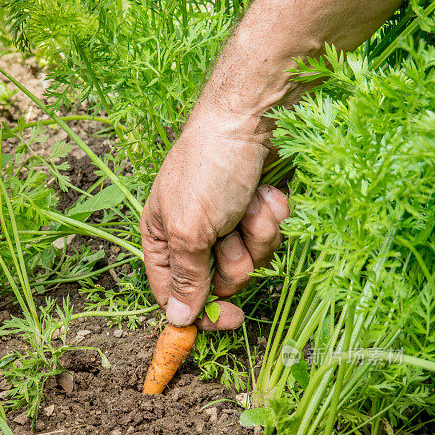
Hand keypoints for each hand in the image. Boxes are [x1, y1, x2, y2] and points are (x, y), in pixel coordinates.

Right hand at [140, 107, 288, 329]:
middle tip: (230, 232)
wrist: (253, 114)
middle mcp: (192, 235)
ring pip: (250, 260)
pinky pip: (269, 237)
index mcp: (162, 238)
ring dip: (256, 234)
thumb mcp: (190, 229)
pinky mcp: (255, 212)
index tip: (230, 320)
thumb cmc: (210, 167)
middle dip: (234, 259)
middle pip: (219, 282)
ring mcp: (226, 223)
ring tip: (251, 202)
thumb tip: (178, 319)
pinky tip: (267, 193)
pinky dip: (272, 217)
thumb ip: (186, 277)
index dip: (201, 312)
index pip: (175, 294)